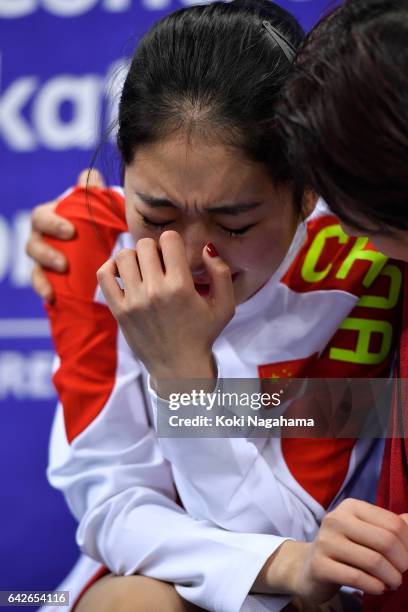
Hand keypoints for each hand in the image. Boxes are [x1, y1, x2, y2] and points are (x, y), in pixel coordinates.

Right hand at [26, 168, 104, 301]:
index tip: (71, 231)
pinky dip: (44, 289)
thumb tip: (92, 176)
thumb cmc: (102, 225)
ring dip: (45, 271)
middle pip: (33, 242)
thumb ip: (96, 195)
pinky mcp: (48, 277)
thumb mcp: (104, 211)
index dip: (52, 223)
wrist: (106, 250)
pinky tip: (51, 297)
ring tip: (63, 275)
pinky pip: (40, 284)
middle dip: (46, 251)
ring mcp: (44, 259)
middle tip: (64, 261)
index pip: (42, 217)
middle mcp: (44, 237)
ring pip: (35, 264)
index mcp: (52, 217)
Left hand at [96, 231, 234, 394]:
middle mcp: (155, 292)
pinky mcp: (119, 311)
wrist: (179, 367)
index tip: (174, 256)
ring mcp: (134, 301)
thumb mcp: (224, 305)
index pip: (169, 240)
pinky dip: (111, 267)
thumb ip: (221, 272)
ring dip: (134, 257)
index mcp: (181, 287)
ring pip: (124, 256)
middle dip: (154, 249)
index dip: (173, 243)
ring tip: (142, 269)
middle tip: (159, 264)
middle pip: (145, 245)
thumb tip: (206, 247)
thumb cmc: (203, 334)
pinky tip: (123, 273)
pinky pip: (105, 276)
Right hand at [254, 499, 407, 603]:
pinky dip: (375, 586)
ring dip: (391, 578)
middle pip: (386, 541)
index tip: (407, 558)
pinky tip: (378, 588)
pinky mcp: (320, 565)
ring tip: (393, 583)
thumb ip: (391, 526)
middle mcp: (336, 519)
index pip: (393, 523)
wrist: (309, 568)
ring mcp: (325, 541)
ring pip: (374, 561)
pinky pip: (357, 577)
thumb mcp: (366, 532)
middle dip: (402, 563)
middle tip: (402, 573)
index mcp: (351, 507)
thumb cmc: (345, 549)